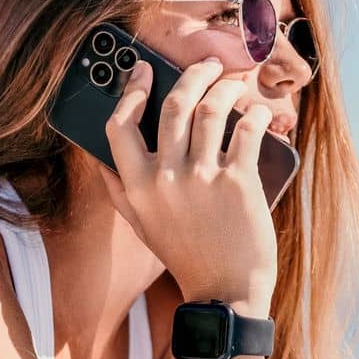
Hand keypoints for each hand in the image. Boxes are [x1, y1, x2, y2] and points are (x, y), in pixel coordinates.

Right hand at [99, 56, 277, 308]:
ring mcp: (202, 179)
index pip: (119, 126)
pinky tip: (257, 111)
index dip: (130, 91)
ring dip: (225, 87)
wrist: (225, 292)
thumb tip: (100, 159)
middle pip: (173, 106)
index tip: (143, 70)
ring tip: (234, 83)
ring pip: (210, 109)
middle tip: (207, 66)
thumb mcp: (142, 226)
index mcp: (138, 187)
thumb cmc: (186, 256)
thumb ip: (120, 192)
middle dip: (192, 75)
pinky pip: (246, 130)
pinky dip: (254, 113)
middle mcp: (165, 179)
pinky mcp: (238, 183)